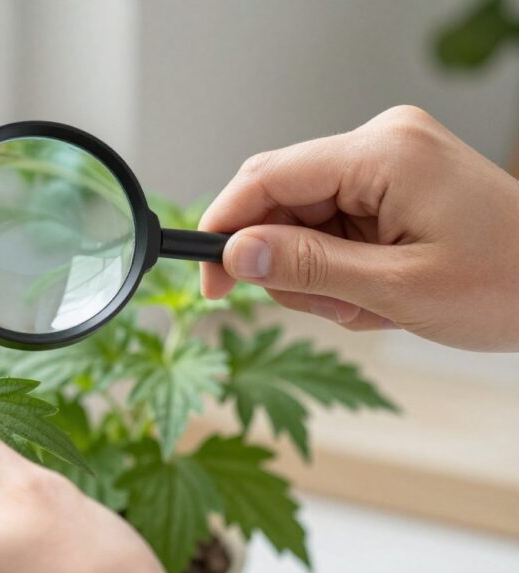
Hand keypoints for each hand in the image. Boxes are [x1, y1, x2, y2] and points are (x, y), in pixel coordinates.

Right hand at [200, 105, 518, 351]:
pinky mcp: (393, 183)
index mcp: (383, 153)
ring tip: (364, 306)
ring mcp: (388, 160)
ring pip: (304, 217)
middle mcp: (381, 143)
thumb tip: (236, 253)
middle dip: (283, 259)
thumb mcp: (395, 289)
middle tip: (315, 307)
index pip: (269, 176)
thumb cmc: (507, 284)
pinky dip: (339, 265)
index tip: (208, 275)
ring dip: (317, 271)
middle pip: (282, 198)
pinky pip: (333, 222)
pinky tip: (373, 292)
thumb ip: (306, 267)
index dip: (226, 224)